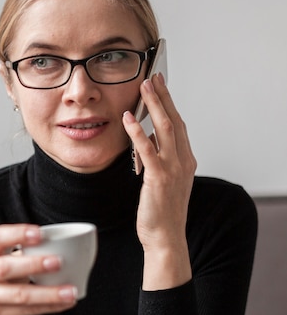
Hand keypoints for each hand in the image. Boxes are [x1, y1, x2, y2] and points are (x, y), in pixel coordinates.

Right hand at [0, 224, 76, 314]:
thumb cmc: (0, 273)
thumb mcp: (3, 256)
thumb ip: (25, 249)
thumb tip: (66, 245)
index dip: (18, 234)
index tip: (41, 234)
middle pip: (5, 268)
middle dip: (33, 265)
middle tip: (59, 262)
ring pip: (19, 295)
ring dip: (48, 294)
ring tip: (70, 292)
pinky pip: (26, 311)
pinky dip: (48, 307)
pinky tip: (65, 303)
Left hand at [123, 74, 196, 288]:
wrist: (166, 238)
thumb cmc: (162, 213)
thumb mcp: (163, 182)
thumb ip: (158, 159)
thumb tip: (146, 140)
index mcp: (186, 162)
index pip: (178, 126)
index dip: (169, 104)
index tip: (161, 86)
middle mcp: (183, 162)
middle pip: (174, 121)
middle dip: (163, 97)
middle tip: (153, 76)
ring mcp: (173, 170)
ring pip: (165, 129)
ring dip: (154, 105)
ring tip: (144, 87)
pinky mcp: (159, 178)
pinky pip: (148, 150)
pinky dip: (138, 132)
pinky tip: (128, 118)